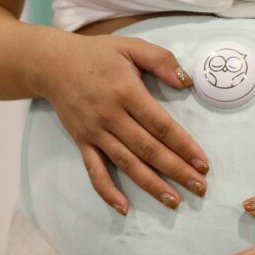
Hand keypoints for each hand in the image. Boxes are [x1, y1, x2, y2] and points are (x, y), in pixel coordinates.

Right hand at [39, 33, 208, 213]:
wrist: (52, 63)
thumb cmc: (97, 54)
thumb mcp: (131, 46)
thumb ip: (161, 60)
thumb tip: (186, 82)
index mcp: (126, 92)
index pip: (161, 125)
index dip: (184, 146)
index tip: (202, 163)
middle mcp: (110, 116)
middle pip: (148, 149)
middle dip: (176, 170)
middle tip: (199, 187)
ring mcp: (95, 132)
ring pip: (126, 164)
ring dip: (151, 185)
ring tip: (173, 200)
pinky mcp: (82, 141)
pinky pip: (94, 171)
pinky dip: (108, 191)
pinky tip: (124, 208)